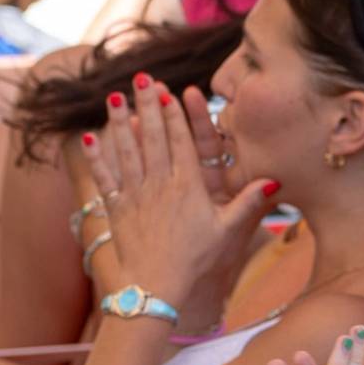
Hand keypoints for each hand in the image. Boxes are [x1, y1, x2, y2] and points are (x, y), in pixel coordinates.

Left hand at [81, 74, 278, 329]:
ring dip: (119, 121)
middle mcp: (160, 184)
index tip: (170, 90)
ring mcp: (136, 195)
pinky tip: (89, 136)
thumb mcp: (228, 232)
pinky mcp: (117, 209)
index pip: (181, 141)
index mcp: (188, 186)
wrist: (158, 287)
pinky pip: (104, 177)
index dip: (174, 114)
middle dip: (147, 104)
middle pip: (152, 136)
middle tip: (142, 78)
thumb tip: (274, 181)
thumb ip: (249, 203)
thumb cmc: (197, 261)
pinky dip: (96, 156)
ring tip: (114, 96)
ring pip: (126, 150)